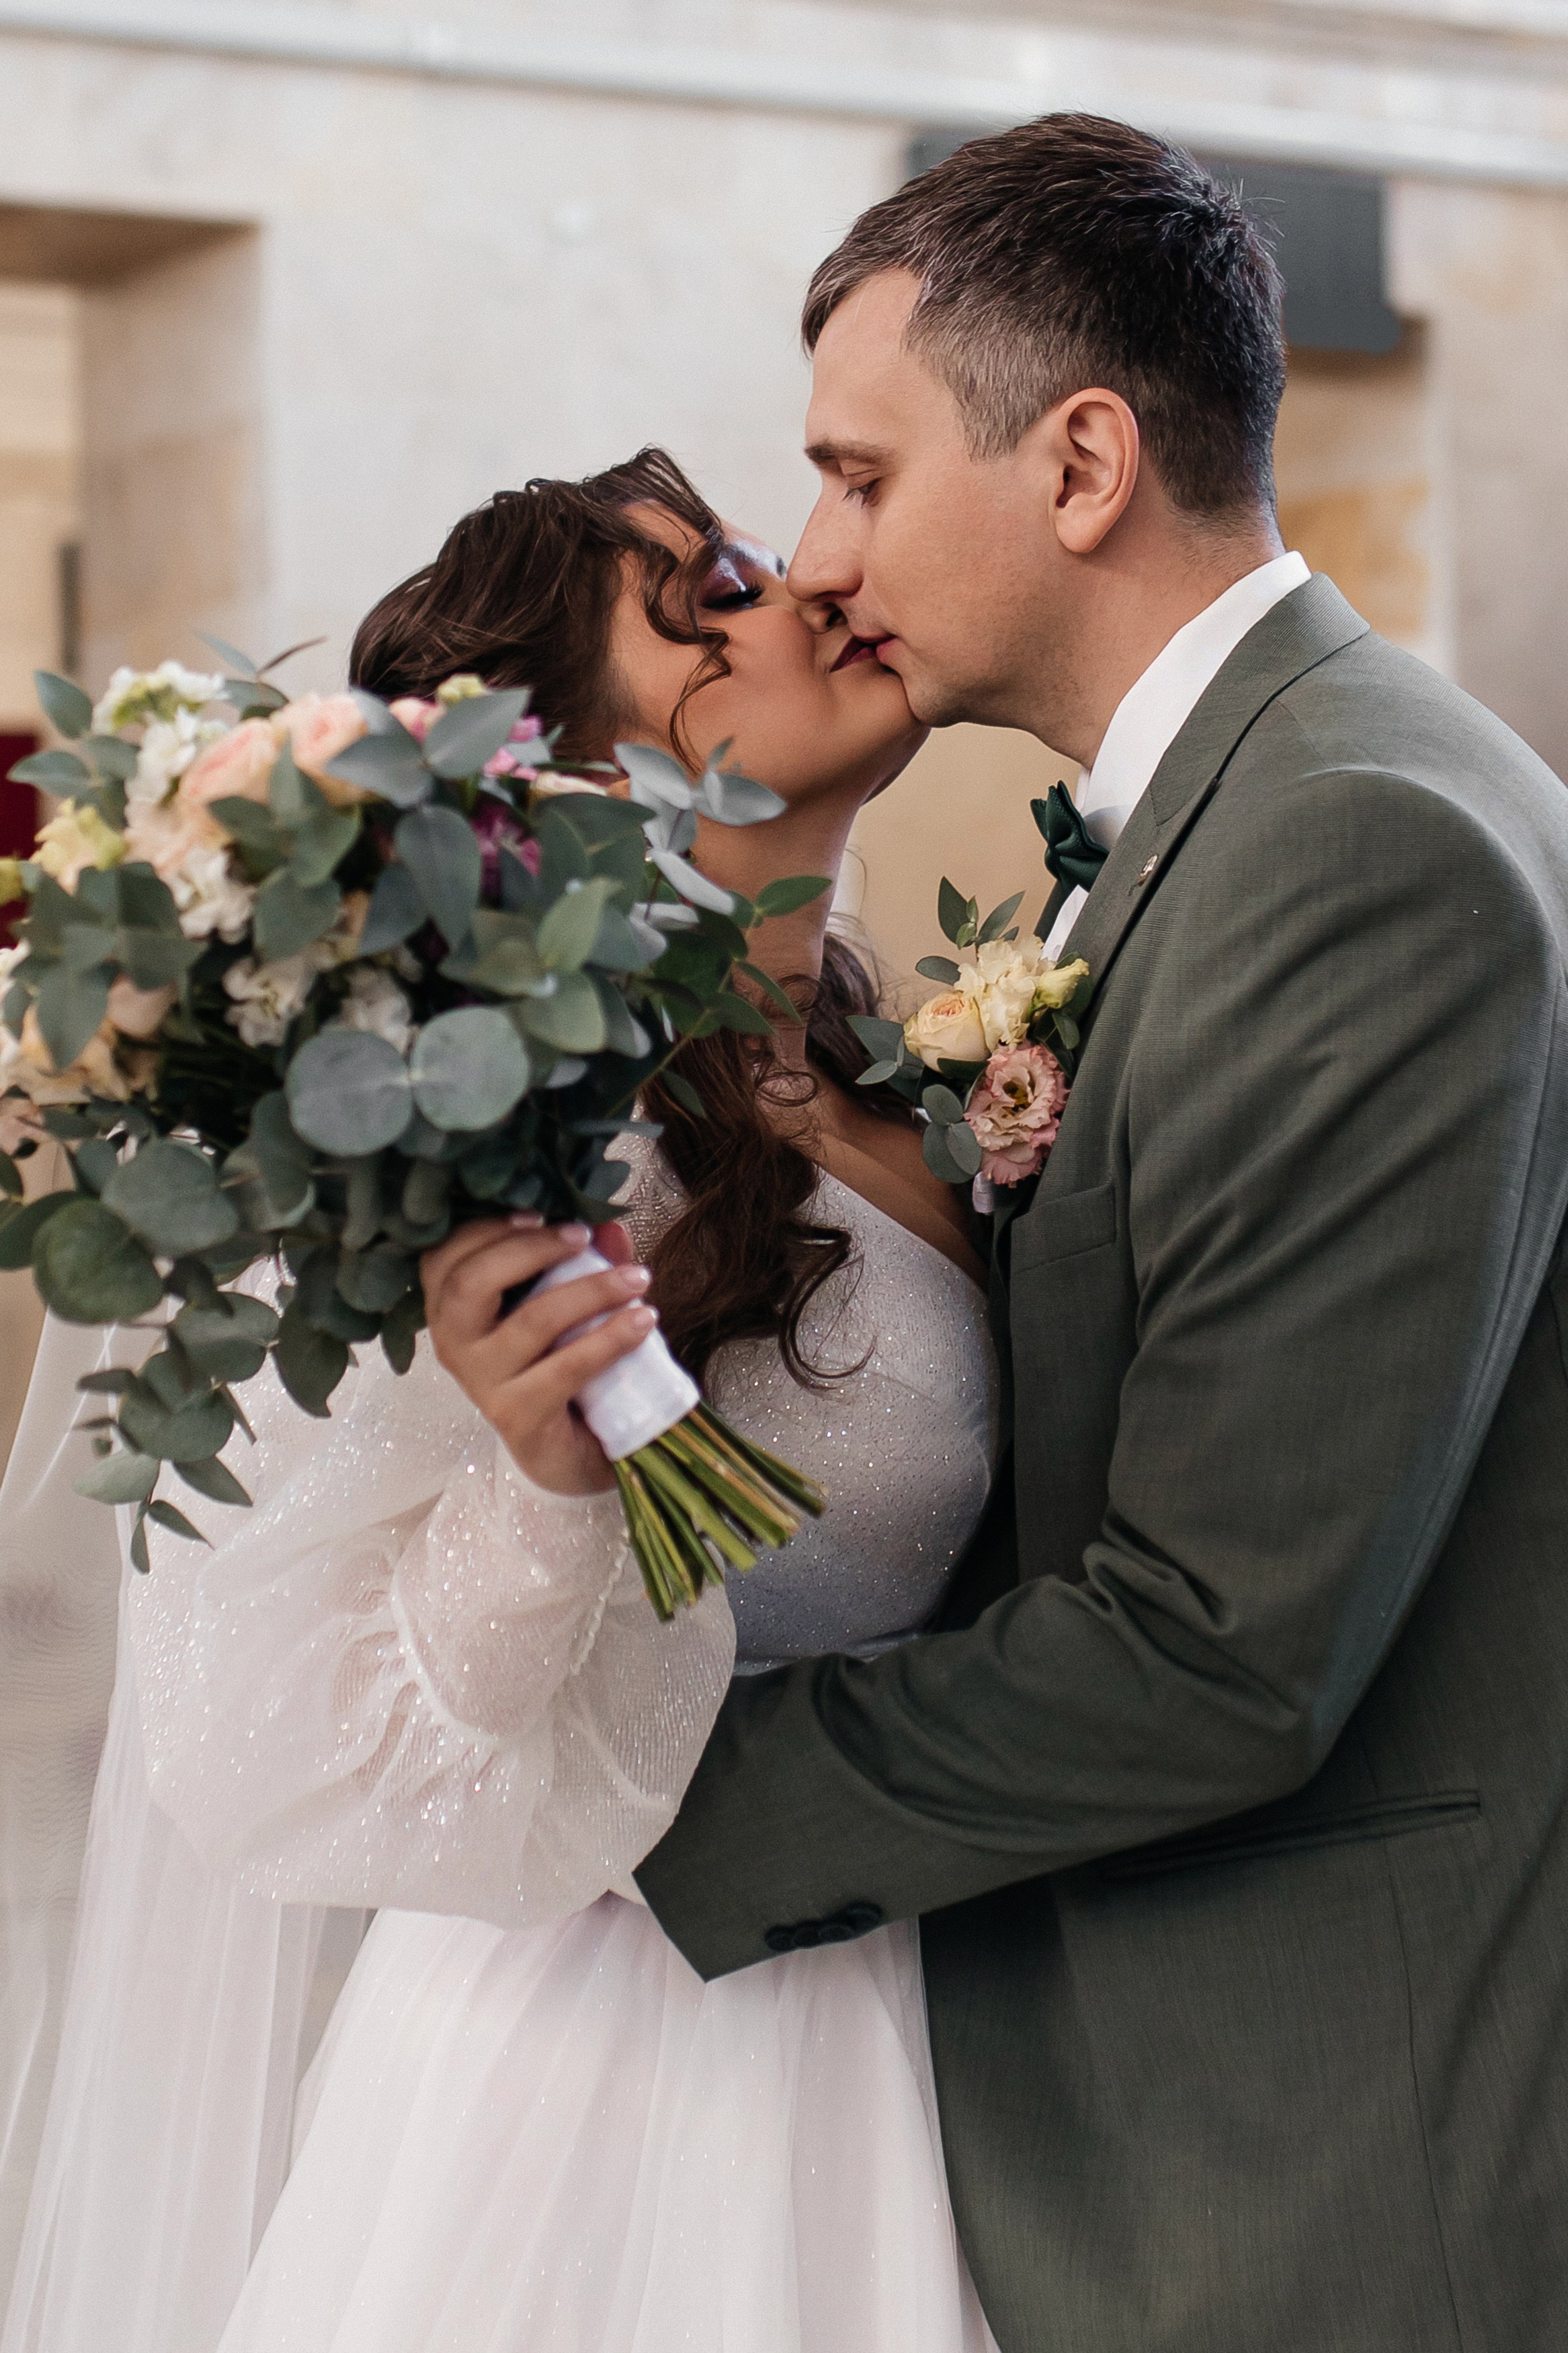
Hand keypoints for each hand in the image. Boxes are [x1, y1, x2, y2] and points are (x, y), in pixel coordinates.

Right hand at [421, 1215, 655, 1495]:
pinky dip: (610, 1338)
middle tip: (583, 1236)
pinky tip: (644, 1320)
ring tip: (638, 1279)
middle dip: (532, 1249)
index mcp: (450, 1311)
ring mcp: (483, 1383)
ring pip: (531, 1321)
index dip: (487, 1228)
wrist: (568, 1449)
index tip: (541, 1212)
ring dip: (591, 1291)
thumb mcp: (566, 1305)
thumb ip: (581, 1262)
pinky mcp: (518, 1415)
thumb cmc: (557, 1363)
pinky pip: (566, 1367)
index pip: (444, 1256)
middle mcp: (454, 1346)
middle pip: (471, 1283)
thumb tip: (611, 1225)